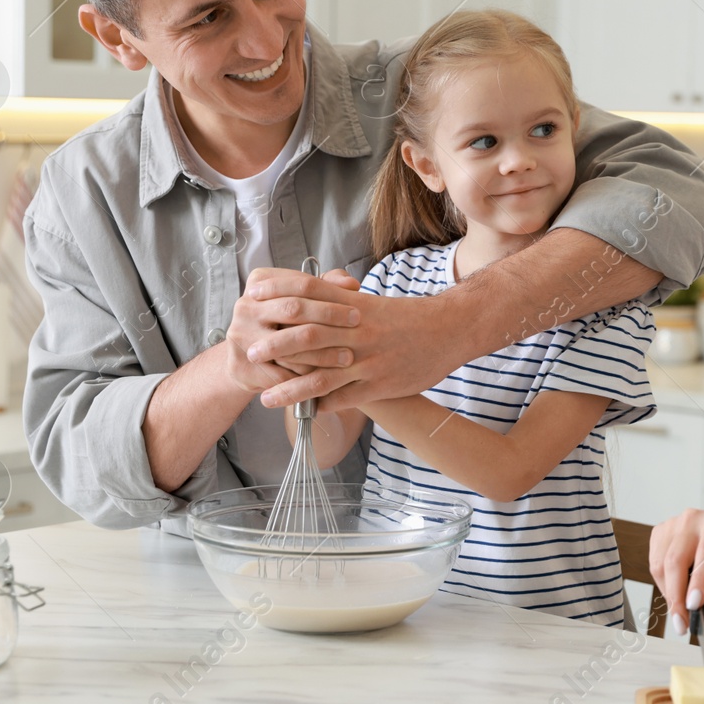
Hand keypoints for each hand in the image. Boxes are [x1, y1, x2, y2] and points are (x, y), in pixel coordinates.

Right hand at [225, 267, 358, 393]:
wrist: (249, 359)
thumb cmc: (284, 324)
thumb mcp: (303, 301)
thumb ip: (328, 287)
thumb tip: (352, 284)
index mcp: (260, 282)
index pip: (300, 284)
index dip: (332, 297)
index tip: (357, 312)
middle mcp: (245, 306)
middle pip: (293, 309)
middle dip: (329, 319)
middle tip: (355, 331)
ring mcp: (239, 336)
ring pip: (288, 345)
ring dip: (322, 354)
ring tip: (346, 358)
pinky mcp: (241, 365)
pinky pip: (280, 373)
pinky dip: (305, 377)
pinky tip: (327, 379)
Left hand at [245, 271, 466, 410]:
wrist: (451, 329)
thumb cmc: (409, 318)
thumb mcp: (373, 303)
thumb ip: (340, 303)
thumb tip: (306, 300)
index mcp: (354, 306)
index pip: (309, 291)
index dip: (278, 292)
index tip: (253, 294)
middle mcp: (358, 330)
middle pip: (308, 335)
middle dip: (276, 346)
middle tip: (251, 354)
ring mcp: (370, 360)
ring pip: (321, 375)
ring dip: (290, 388)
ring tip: (266, 398)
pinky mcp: (382, 384)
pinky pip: (344, 399)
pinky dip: (322, 406)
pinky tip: (305, 412)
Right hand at [647, 508, 703, 637]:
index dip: (698, 581)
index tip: (694, 606)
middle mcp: (692, 518)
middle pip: (675, 559)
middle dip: (677, 596)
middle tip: (682, 624)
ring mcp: (672, 524)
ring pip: (660, 564)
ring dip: (669, 594)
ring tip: (682, 614)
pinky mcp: (659, 532)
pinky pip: (655, 564)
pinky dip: (664, 585)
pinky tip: (678, 594)